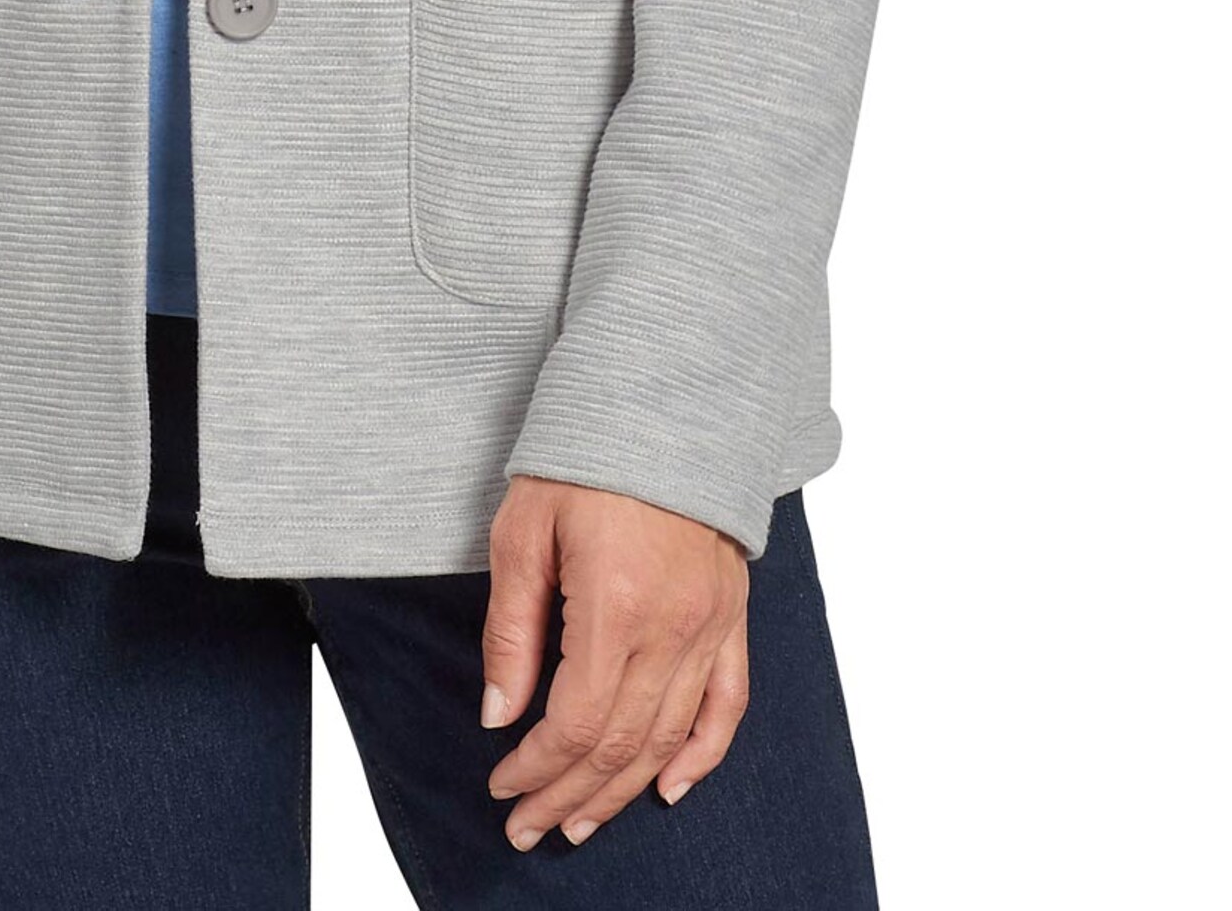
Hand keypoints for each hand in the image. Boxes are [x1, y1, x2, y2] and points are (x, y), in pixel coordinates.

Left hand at [478, 477, 748, 846]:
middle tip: (528, 827)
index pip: (576, 723)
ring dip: (623, 790)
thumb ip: (512, 629)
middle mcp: (672, 628)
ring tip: (580, 822)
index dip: (536, 767)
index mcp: (616, 606)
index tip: (502, 786)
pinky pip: (727, 704)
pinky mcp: (732, 616)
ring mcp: (710, 625)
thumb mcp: (523, 531)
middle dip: (569, 795)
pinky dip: (701, 755)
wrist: (663, 403)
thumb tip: (499, 714)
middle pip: (621, 745)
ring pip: (669, 737)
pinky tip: (670, 788)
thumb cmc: (585, 456)